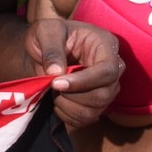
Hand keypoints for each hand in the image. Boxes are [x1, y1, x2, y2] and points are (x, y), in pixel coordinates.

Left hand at [21, 17, 124, 131]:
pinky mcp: (95, 104)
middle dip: (73, 95)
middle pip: (105, 94)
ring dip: (68, 106)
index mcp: (105, 44)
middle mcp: (112, 68)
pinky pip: (85, 119)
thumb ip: (51, 49)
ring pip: (95, 110)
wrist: (39, 50)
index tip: (56, 83)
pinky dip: (66, 115)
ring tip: (53, 91)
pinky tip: (57, 101)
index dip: (84, 81)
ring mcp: (105, 88)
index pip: (108, 70)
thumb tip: (56, 73)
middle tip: (52, 85)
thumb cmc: (46, 36)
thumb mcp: (45, 31)